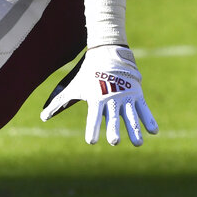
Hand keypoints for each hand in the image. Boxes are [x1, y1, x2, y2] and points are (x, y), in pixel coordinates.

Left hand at [40, 45, 158, 145]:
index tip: (90, 141)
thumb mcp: (73, 87)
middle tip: (113, 141)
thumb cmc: (87, 74)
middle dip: (113, 129)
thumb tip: (42, 117)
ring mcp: (125, 96)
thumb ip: (59, 102)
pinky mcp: (136, 94)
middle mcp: (111, 99)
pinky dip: (149, 119)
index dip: (91, 128)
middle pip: (112, 117)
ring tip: (137, 144)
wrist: (107, 53)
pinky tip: (154, 132)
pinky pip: (144, 109)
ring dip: (134, 129)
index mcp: (96, 98)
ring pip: (130, 116)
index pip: (93, 117)